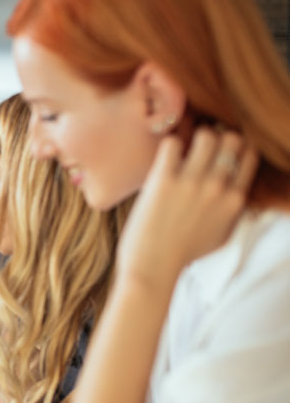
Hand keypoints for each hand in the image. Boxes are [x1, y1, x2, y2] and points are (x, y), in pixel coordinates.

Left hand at [117, 127, 257, 289]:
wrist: (153, 267)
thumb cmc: (184, 254)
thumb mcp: (221, 235)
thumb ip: (232, 212)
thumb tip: (236, 195)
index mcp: (235, 200)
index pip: (249, 156)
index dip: (235, 148)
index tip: (220, 153)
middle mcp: (217, 187)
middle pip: (231, 139)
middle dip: (218, 138)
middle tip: (201, 148)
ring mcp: (191, 182)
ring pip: (206, 135)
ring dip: (194, 137)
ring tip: (183, 150)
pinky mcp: (163, 180)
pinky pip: (172, 144)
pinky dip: (169, 145)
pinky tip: (164, 158)